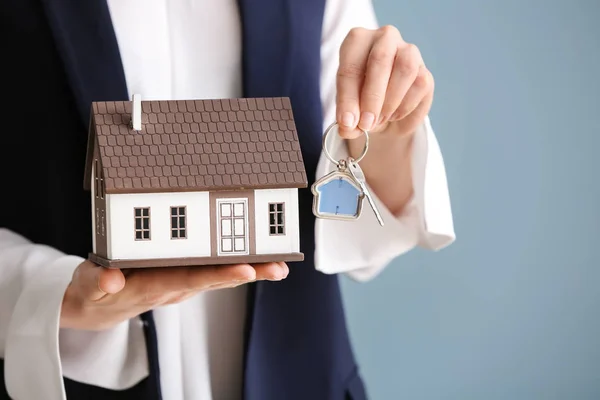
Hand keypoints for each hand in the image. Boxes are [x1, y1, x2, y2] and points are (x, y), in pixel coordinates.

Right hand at [60, 260, 287, 330]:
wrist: (100, 307)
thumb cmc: (95, 291)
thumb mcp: (88, 285)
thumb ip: (96, 281)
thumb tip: (109, 279)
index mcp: (153, 286)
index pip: (190, 279)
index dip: (219, 274)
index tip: (246, 269)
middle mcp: (174, 287)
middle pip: (216, 280)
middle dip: (249, 273)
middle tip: (279, 268)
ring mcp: (181, 285)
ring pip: (219, 277)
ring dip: (251, 271)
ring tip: (281, 267)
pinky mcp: (184, 280)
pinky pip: (213, 272)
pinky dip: (237, 266)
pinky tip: (260, 260)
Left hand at [336, 25, 433, 137]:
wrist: (385, 114)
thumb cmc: (361, 104)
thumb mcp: (348, 113)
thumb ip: (346, 119)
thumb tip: (348, 126)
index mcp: (357, 41)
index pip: (350, 67)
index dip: (347, 98)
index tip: (347, 122)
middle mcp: (384, 38)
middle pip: (380, 60)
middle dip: (372, 97)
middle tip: (366, 124)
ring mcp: (409, 51)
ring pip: (405, 69)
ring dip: (390, 101)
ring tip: (379, 120)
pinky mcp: (425, 70)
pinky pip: (419, 85)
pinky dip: (404, 106)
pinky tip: (393, 115)